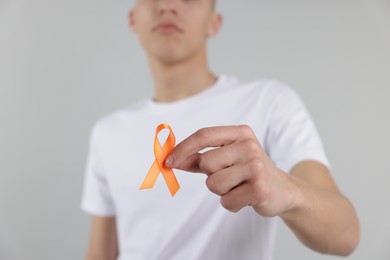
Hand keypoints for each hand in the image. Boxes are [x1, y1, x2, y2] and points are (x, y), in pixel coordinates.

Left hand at [165, 125, 299, 215]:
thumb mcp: (226, 158)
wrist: (284, 190)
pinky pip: (226, 201)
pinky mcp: (260, 188)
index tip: (168, 161)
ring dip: (221, 191)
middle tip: (230, 176)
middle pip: (206, 162)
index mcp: (240, 133)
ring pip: (213, 184)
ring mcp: (256, 166)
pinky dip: (231, 203)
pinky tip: (246, 197)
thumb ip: (199, 158)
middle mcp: (249, 146)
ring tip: (239, 186)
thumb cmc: (249, 171)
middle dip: (210, 175)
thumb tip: (171, 159)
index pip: (204, 135)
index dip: (182, 148)